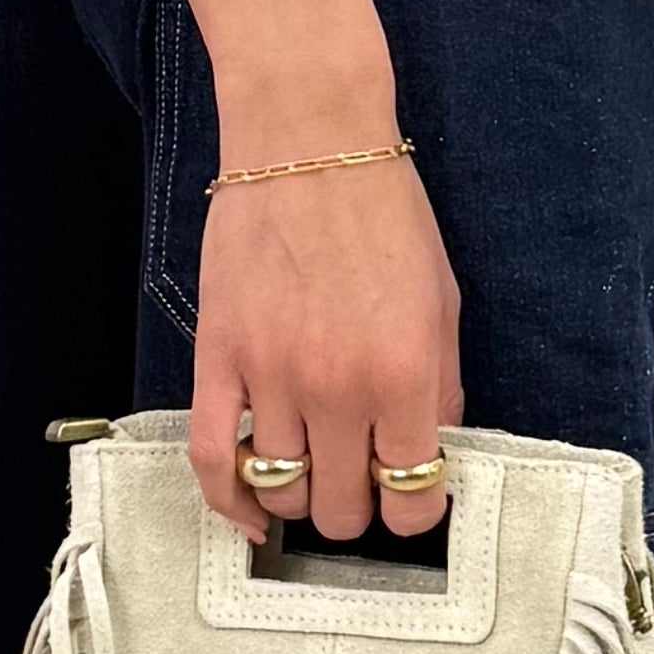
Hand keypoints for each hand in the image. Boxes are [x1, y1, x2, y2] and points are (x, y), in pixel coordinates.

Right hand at [188, 152, 460, 544]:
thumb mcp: (443, 303)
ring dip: (299, 495)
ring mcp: (271, 376)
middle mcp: (338, 388)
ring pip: (280, 489)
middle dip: (355, 508)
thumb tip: (427, 453)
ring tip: (312, 471)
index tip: (410, 500)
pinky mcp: (220, 357)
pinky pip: (211, 457)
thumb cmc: (383, 213)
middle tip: (358, 480)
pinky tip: (247, 512)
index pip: (412, 497)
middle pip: (340, 508)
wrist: (308, 141)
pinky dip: (227, 500)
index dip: (415, 512)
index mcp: (405, 375)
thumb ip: (440, 387)